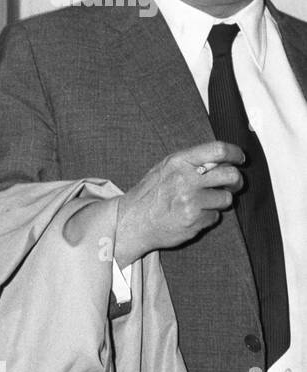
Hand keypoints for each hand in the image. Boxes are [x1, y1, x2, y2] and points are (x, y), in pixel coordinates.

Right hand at [115, 139, 243, 266]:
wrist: (131, 222)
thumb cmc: (149, 194)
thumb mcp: (165, 169)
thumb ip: (191, 162)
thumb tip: (223, 159)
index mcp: (178, 162)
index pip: (218, 150)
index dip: (235, 153)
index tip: (240, 159)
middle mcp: (185, 179)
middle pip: (231, 174)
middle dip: (236, 181)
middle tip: (231, 185)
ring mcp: (190, 201)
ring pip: (227, 199)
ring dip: (219, 202)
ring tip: (202, 204)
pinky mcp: (194, 220)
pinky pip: (215, 217)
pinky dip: (207, 217)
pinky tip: (191, 217)